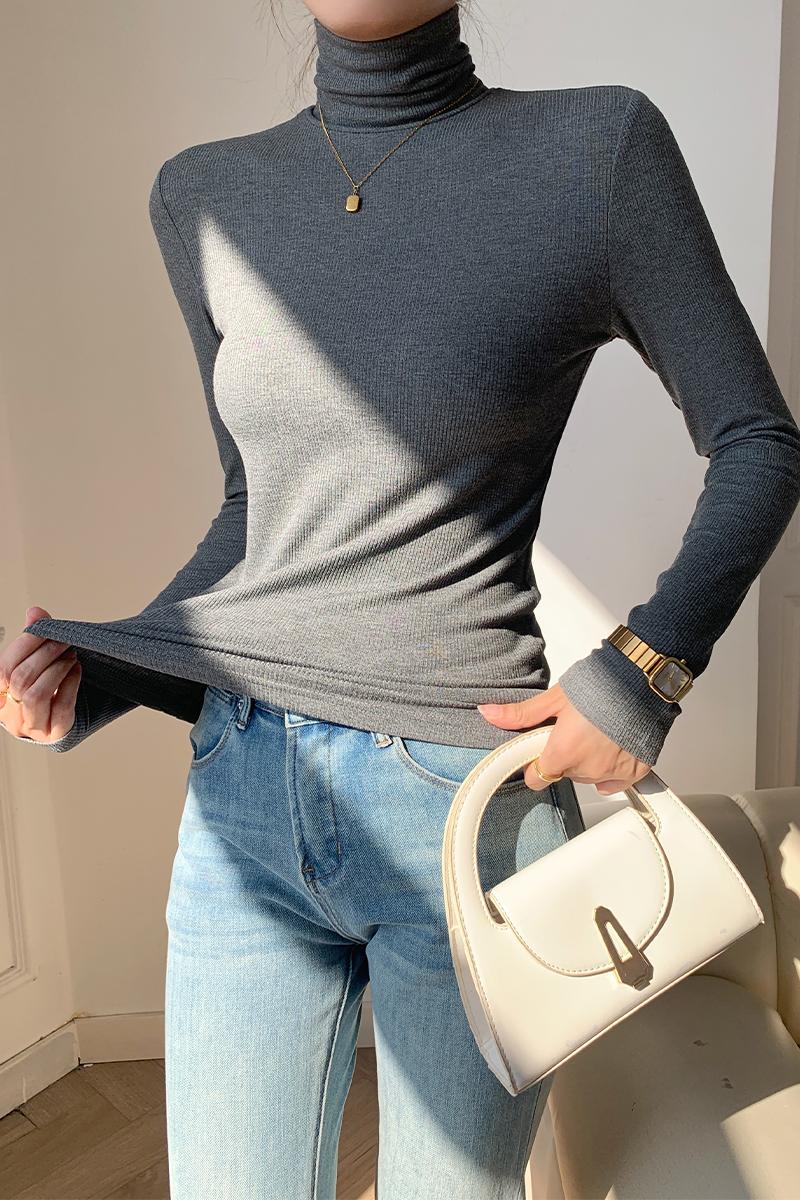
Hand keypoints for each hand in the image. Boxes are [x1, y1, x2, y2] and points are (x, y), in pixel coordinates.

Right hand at [0, 606, 81, 743]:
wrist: (60, 720)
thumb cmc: (44, 688)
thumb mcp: (34, 663)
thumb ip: (33, 638)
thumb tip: (34, 612)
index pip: (4, 667)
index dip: (25, 644)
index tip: (45, 628)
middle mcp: (10, 713)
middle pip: (20, 679)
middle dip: (45, 654)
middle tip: (64, 641)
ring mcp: (31, 726)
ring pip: (36, 695)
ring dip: (56, 669)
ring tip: (71, 655)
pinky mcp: (55, 732)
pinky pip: (61, 707)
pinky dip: (70, 684)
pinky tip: (77, 669)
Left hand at [477, 682, 652, 795]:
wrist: (642, 681)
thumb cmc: (601, 685)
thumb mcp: (555, 698)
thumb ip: (521, 714)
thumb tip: (488, 713)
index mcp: (562, 753)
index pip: (536, 779)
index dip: (535, 765)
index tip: (541, 751)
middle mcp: (586, 769)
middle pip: (564, 774)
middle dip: (565, 756)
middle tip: (574, 730)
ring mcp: (611, 773)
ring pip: (589, 777)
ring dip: (588, 760)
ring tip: (596, 732)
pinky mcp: (634, 771)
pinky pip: (615, 781)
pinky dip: (611, 768)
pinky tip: (612, 747)